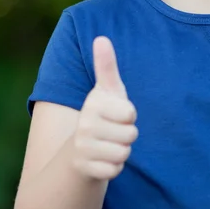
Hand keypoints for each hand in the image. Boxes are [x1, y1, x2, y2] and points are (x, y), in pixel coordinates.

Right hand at [73, 37, 137, 180]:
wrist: (78, 150)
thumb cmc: (101, 114)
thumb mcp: (107, 90)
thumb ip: (106, 65)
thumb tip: (101, 38)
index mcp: (93, 104)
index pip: (131, 113)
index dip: (129, 115)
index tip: (116, 113)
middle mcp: (84, 126)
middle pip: (131, 134)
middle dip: (127, 135)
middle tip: (112, 131)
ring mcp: (83, 149)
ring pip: (124, 153)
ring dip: (121, 150)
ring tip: (108, 144)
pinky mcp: (86, 169)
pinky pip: (116, 170)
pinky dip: (114, 167)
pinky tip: (103, 159)